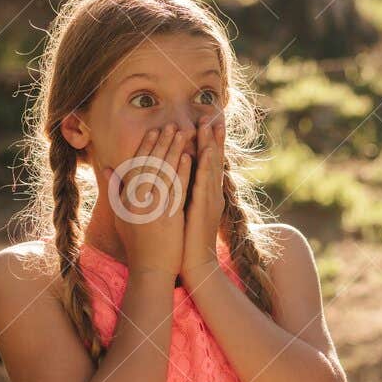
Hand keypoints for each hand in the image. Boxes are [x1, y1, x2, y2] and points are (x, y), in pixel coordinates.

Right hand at [112, 123, 192, 277]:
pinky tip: (189, 157)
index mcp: (126, 199)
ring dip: (174, 151)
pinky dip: (182, 172)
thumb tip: (107, 166)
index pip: (136, 167)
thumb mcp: (119, 216)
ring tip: (183, 134)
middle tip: (172, 125)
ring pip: (165, 174)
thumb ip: (114, 190)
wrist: (150, 270)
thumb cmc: (136, 243)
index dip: (146, 147)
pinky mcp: (170, 217)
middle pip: (151, 165)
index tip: (154, 131)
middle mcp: (138, 201)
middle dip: (162, 143)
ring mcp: (154, 209)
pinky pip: (177, 190)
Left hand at [180, 114, 225, 286]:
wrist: (194, 265)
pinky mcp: (204, 209)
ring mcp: (209, 200)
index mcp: (204, 194)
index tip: (205, 124)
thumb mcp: (181, 213)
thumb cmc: (184, 241)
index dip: (206, 143)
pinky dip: (204, 167)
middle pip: (212, 160)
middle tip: (213, 116)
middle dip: (213, 138)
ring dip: (211, 145)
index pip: (205, 163)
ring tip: (211, 126)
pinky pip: (204, 183)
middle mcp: (210, 194)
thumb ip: (177, 195)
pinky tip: (204, 152)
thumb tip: (168, 180)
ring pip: (210, 167)